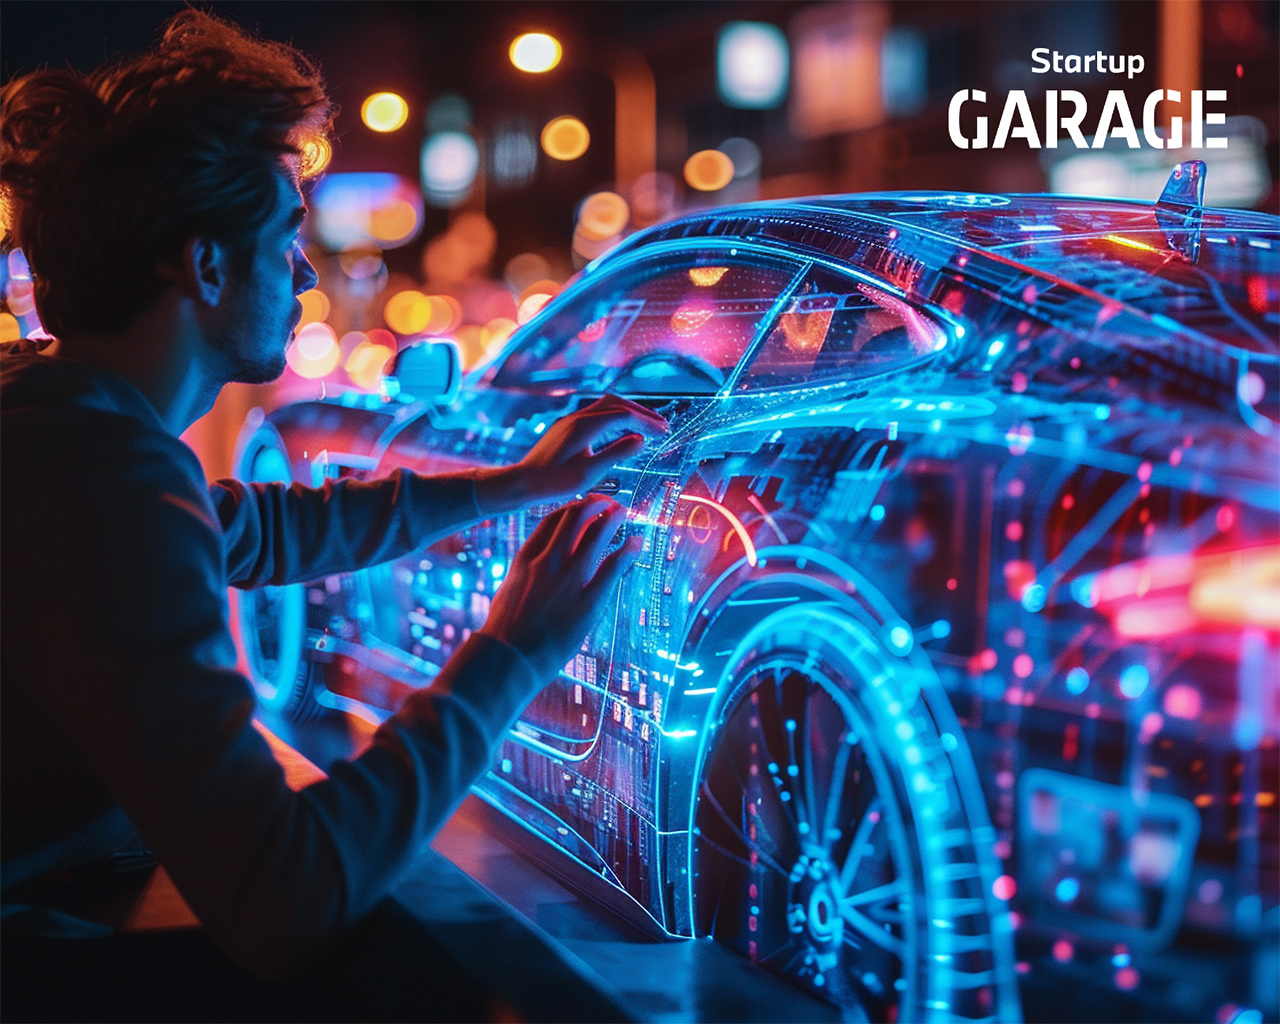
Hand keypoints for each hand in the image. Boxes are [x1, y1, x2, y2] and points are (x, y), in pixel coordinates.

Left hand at [475, 394, 668, 513]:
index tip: (664, 432)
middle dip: (641, 412)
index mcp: (585, 426)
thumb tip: (641, 440)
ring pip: (605, 406)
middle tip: (662, 425)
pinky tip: (621, 431)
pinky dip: (614, 417)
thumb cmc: (553, 483)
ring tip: (646, 426)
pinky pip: (596, 413)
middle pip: (616, 403)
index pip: (624, 416)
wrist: (521, 483)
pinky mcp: (566, 427)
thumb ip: (617, 454)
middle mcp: (577, 417)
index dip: (647, 422)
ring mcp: (570, 420)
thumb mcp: (589, 473)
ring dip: (628, 412)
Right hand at [479, 497, 640, 681]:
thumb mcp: (509, 591)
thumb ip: (526, 574)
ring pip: (597, 535)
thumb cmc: (504, 632)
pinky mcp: (587, 602)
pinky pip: (613, 567)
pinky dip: (627, 551)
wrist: (506, 660)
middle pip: (576, 519)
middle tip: (610, 504)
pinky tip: (636, 543)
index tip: (585, 505)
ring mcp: (568, 580)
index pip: (553, 520)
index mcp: (526, 558)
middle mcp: (548, 562)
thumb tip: (536, 566)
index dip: (573, 508)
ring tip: (624, 512)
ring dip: (613, 519)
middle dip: (596, 506)